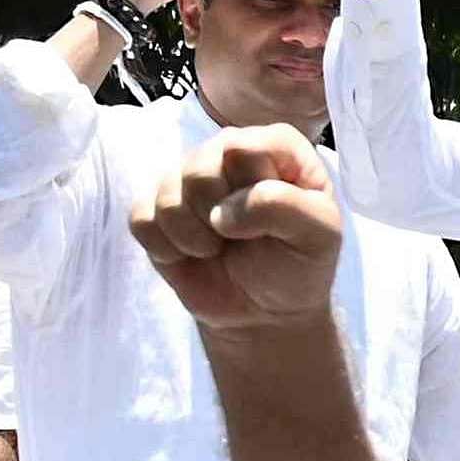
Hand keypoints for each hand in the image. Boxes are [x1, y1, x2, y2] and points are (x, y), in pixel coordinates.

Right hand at [131, 125, 348, 333]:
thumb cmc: (298, 266)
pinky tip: (190, 256)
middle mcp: (229, 152)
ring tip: (217, 250)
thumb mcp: (319, 236)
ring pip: (166, 193)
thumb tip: (222, 212)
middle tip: (239, 239)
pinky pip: (141, 219)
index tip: (266, 221)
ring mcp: (189, 179)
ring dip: (192, 237)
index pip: (242, 146)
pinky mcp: (157, 211)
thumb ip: (284, 207)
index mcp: (276, 147)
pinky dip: (165, 248)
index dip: (247, 190)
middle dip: (217, 216)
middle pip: (199, 167)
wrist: (265, 314)